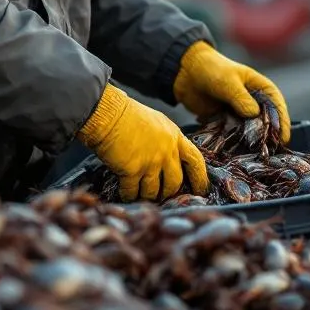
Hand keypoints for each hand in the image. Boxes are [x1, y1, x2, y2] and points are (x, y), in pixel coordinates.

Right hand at [76, 84, 208, 201]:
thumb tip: (168, 157)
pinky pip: (133, 192)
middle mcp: (166, 151)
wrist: (108, 113)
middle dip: (168, 192)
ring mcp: (151, 162)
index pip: (195, 160)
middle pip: (175, 182)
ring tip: (140, 195)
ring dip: (147, 196)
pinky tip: (125, 194)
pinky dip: (129, 195)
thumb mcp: (157, 122)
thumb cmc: (127, 114)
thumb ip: (166, 140)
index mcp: (174, 137)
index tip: (201, 190)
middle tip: (161, 196)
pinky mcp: (133, 170)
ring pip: (154, 191)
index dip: (200, 178)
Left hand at [173, 42, 290, 143]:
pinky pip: (234, 136)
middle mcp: (253, 103)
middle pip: (266, 123)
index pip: (277, 106)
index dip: (282, 122)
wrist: (186, 72)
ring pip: (250, 132)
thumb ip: (240, 97)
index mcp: (260, 88)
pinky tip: (236, 154)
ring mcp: (239, 114)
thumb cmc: (212, 69)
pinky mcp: (226, 122)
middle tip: (269, 153)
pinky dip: (235, 144)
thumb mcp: (228, 82)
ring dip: (251, 143)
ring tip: (254, 158)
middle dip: (268, 137)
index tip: (283, 138)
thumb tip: (254, 114)